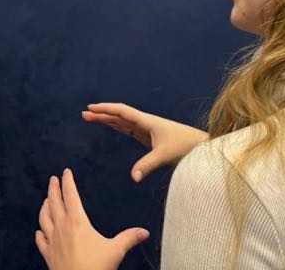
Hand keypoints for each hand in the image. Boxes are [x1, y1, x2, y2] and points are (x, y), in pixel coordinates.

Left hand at [35, 168, 148, 269]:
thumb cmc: (96, 267)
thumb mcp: (116, 250)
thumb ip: (129, 238)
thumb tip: (144, 232)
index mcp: (77, 222)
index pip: (70, 195)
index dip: (68, 182)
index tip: (66, 172)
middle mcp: (61, 227)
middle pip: (54, 202)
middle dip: (53, 189)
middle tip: (52, 179)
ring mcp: (52, 241)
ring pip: (44, 218)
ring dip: (44, 207)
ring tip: (46, 200)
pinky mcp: (48, 254)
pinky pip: (40, 240)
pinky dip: (39, 233)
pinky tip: (39, 231)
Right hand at [82, 102, 208, 181]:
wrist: (199, 145)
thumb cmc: (184, 146)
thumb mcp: (164, 155)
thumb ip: (147, 164)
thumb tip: (132, 177)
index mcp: (146, 121)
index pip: (121, 111)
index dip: (105, 109)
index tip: (91, 107)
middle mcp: (144, 122)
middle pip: (118, 115)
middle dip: (101, 113)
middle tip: (84, 113)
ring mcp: (146, 129)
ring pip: (122, 121)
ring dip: (107, 119)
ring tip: (91, 118)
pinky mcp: (149, 137)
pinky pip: (128, 129)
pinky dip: (117, 126)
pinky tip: (111, 125)